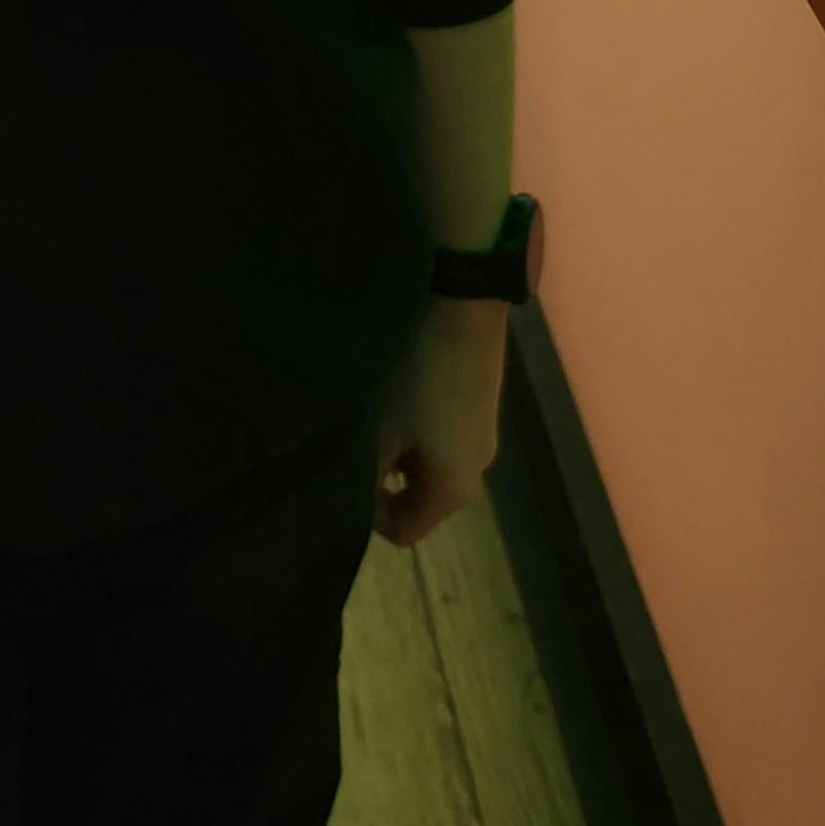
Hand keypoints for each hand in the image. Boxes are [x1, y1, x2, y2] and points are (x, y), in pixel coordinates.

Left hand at [371, 297, 506, 546]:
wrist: (462, 295)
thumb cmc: (415, 373)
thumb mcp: (378, 429)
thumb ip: (363, 475)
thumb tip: (347, 499)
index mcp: (455, 489)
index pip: (405, 530)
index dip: (368, 514)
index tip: (343, 473)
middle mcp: (477, 466)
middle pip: (418, 492)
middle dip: (381, 471)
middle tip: (352, 434)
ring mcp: (481, 427)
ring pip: (425, 454)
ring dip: (396, 438)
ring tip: (370, 402)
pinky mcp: (480, 393)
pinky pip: (439, 424)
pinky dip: (414, 414)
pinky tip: (397, 379)